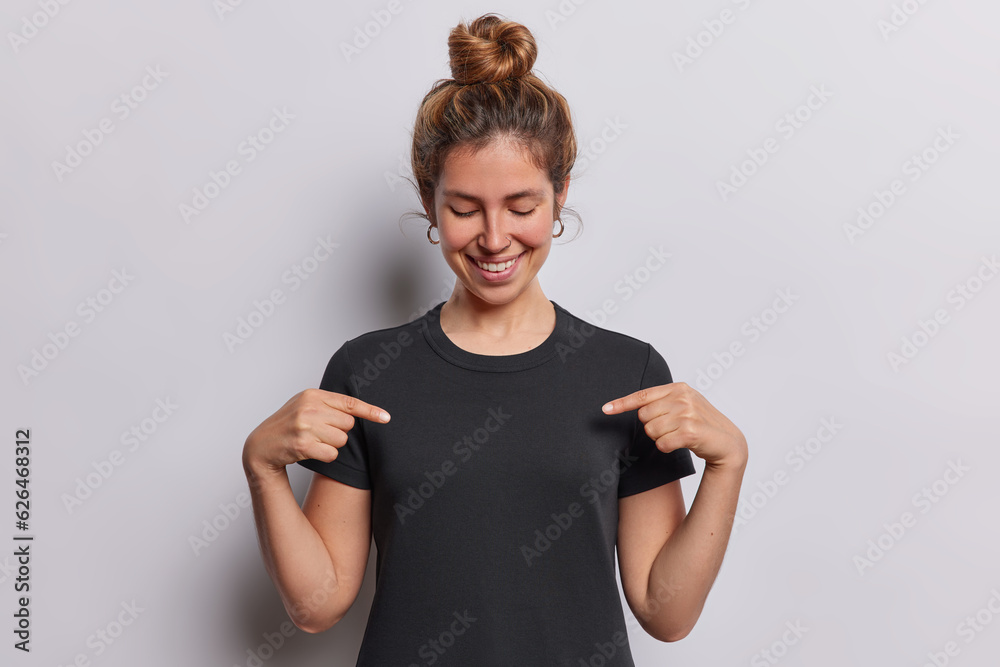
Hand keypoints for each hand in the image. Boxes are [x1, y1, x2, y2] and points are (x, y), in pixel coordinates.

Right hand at [242, 388, 389, 479]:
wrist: (261, 446)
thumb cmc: (288, 425)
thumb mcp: (305, 405)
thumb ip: (329, 405)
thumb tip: (358, 411)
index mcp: (312, 395)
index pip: (349, 403)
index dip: (371, 411)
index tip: (386, 417)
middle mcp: (309, 408)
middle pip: (348, 424)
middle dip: (339, 431)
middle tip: (320, 432)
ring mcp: (305, 426)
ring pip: (342, 440)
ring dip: (332, 445)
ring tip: (313, 441)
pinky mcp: (303, 445)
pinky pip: (333, 454)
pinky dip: (326, 456)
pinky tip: (310, 451)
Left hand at [602, 382, 746, 469]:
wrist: (728, 443)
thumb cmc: (701, 425)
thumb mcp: (684, 406)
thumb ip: (663, 402)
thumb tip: (636, 408)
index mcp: (679, 388)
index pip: (643, 395)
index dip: (622, 403)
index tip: (605, 409)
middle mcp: (683, 397)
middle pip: (644, 417)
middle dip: (652, 427)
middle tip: (671, 430)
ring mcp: (687, 413)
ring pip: (651, 431)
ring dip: (661, 439)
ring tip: (678, 436)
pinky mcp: (690, 431)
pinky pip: (661, 443)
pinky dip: (666, 447)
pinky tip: (679, 445)